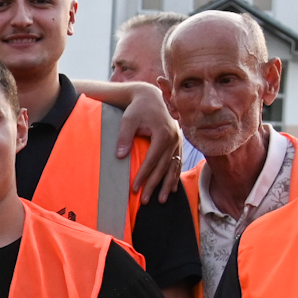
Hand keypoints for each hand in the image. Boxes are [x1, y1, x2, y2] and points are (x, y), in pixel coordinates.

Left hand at [118, 82, 183, 201]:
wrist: (151, 97)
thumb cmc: (138, 109)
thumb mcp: (128, 120)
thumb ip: (124, 137)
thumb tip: (120, 156)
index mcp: (163, 134)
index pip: (152, 160)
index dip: (143, 175)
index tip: (135, 188)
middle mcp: (174, 139)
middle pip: (163, 167)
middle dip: (154, 184)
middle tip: (145, 200)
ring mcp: (178, 141)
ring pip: (173, 167)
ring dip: (167, 184)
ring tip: (161, 200)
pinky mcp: (178, 142)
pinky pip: (178, 162)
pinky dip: (175, 175)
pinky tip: (172, 188)